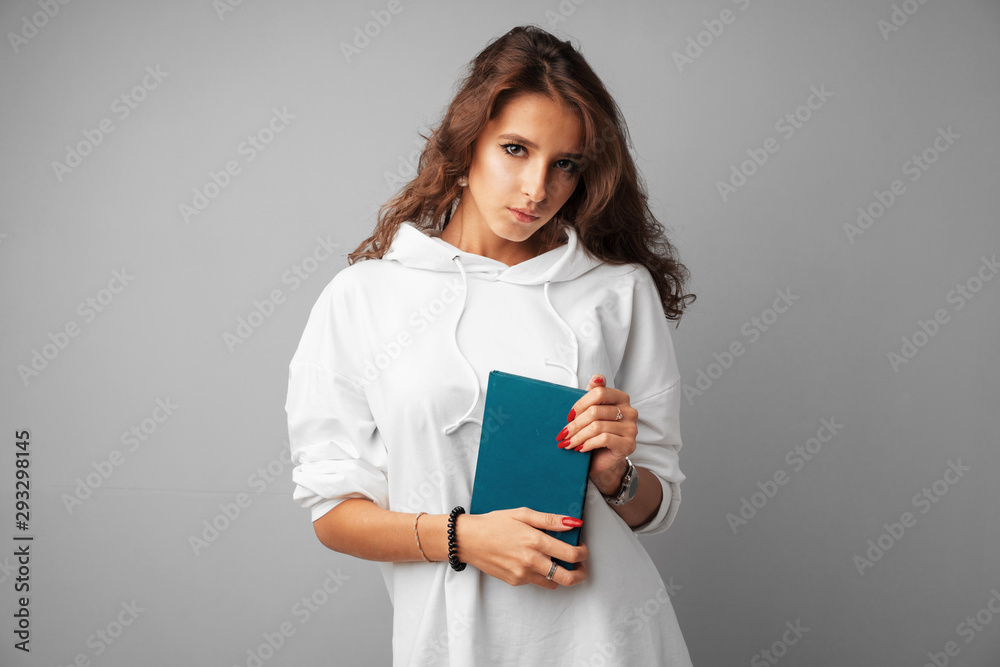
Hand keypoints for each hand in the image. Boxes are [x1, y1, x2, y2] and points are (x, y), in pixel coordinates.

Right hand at [454, 508, 588, 589]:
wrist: (468, 540)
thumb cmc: (494, 523)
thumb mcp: (522, 514)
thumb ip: (550, 520)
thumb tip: (574, 522)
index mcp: (535, 541)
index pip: (571, 554)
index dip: (583, 552)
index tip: (582, 548)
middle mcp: (531, 561)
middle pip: (568, 577)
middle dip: (580, 574)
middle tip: (581, 566)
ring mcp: (522, 574)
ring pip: (554, 583)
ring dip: (560, 575)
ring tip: (556, 562)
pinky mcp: (515, 581)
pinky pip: (536, 582)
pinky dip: (541, 575)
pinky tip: (534, 562)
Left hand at [557, 373, 636, 495]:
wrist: (604, 461)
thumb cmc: (595, 434)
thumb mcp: (591, 411)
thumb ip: (594, 393)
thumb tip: (597, 377)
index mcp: (621, 398)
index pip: (598, 392)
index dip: (580, 404)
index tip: (568, 416)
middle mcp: (630, 411)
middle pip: (595, 411)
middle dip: (575, 424)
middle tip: (563, 434)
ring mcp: (632, 428)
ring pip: (597, 426)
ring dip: (578, 436)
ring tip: (568, 443)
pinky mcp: (629, 444)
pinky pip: (604, 439)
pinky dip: (588, 444)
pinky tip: (580, 449)